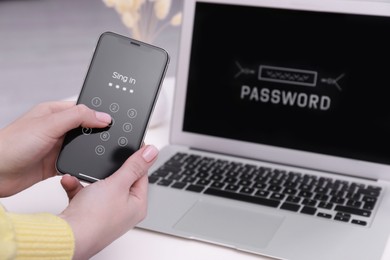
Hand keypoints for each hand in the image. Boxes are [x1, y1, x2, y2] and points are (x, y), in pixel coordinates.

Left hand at [0, 101, 110, 196]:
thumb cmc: (10, 146)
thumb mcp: (48, 125)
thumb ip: (77, 118)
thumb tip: (102, 116)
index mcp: (54, 112)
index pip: (83, 109)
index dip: (98, 113)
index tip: (112, 121)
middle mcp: (56, 128)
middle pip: (85, 128)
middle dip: (96, 134)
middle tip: (110, 139)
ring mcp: (56, 147)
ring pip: (82, 146)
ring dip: (89, 150)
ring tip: (100, 153)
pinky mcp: (55, 164)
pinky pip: (75, 162)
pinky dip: (81, 165)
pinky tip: (86, 166)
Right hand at [59, 144, 157, 259]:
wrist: (65, 237)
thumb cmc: (94, 218)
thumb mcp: (118, 184)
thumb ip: (134, 166)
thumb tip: (152, 152)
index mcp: (137, 205)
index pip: (142, 175)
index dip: (136, 158)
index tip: (131, 144)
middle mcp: (123, 210)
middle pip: (121, 179)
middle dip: (109, 168)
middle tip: (104, 158)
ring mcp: (105, 212)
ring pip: (100, 186)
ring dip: (89, 177)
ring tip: (85, 172)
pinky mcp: (87, 213)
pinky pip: (84, 194)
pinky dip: (77, 186)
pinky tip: (70, 181)